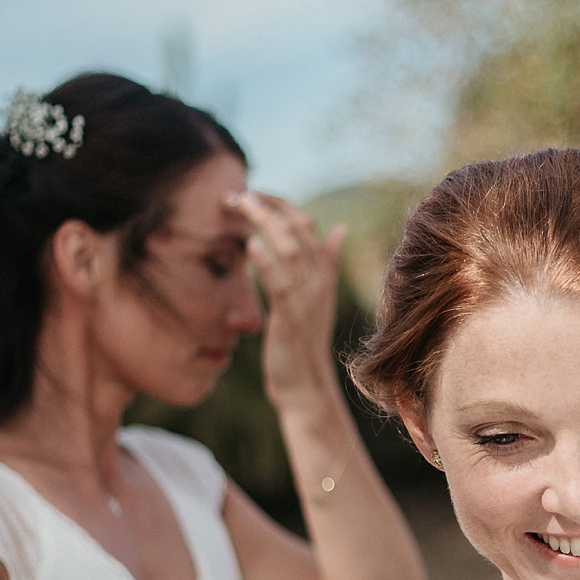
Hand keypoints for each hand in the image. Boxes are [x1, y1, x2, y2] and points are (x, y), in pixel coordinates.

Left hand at [229, 191, 348, 408]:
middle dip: (269, 206)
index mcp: (324, 275)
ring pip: (290, 249)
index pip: (307, 225)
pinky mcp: (291, 318)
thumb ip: (327, 263)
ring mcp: (307, 300)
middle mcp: (319, 282)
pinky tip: (250, 246)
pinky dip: (266, 262)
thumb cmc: (304, 343)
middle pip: (298, 229)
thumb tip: (340, 229)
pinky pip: (280, 284)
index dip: (281, 204)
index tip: (255, 192)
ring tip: (240, 206)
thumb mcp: (317, 300)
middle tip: (239, 193)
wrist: (306, 387)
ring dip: (264, 223)